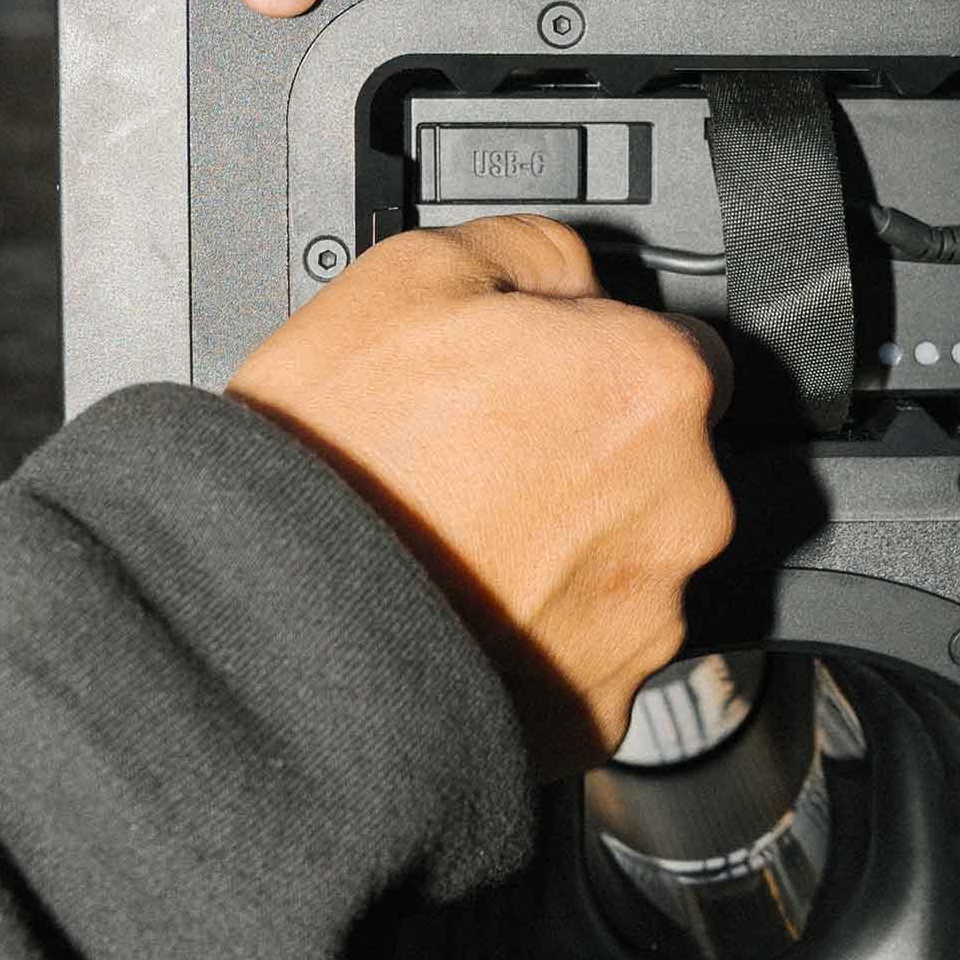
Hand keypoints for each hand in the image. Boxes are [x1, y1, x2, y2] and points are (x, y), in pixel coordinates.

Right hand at [226, 218, 736, 779]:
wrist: (277, 630)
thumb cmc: (337, 465)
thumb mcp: (407, 274)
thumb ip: (526, 254)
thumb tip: (564, 274)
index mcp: (651, 385)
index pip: (676, 347)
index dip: (600, 354)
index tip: (542, 375)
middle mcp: (682, 504)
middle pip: (658, 460)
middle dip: (588, 454)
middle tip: (479, 457)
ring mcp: (651, 613)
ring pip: (628, 558)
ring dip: (568, 545)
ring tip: (459, 537)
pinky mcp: (606, 706)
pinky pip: (590, 652)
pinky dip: (541, 632)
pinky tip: (465, 607)